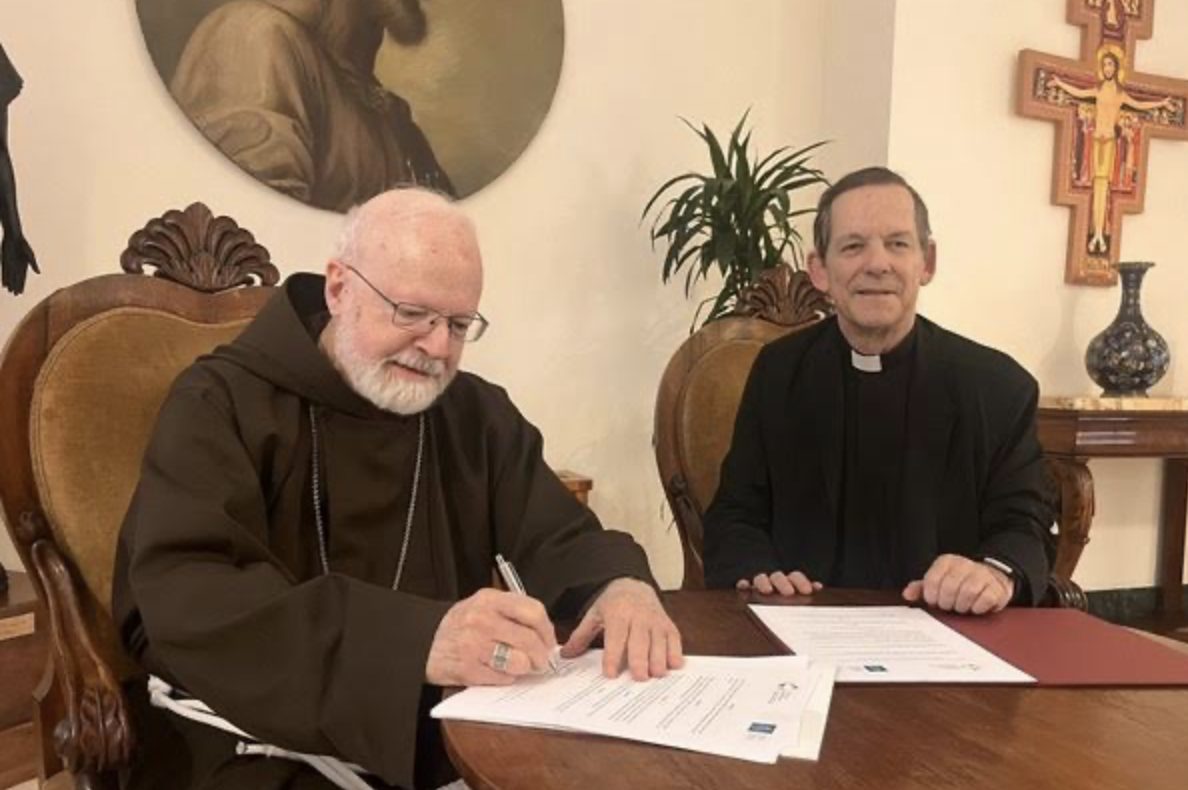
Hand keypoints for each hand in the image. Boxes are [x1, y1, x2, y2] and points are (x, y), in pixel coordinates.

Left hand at [1, 233, 37, 294]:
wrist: (13, 236)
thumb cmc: (23, 244)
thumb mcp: (29, 254)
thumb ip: (33, 264)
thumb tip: (39, 273)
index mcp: (24, 264)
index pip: (22, 277)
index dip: (21, 285)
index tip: (20, 293)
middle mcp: (17, 265)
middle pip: (16, 278)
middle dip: (16, 286)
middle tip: (15, 294)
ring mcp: (10, 263)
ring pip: (9, 276)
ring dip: (9, 283)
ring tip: (9, 291)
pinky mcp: (4, 260)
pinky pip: (4, 271)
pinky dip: (4, 277)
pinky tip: (3, 283)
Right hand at [425, 588, 557, 685]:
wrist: (422, 643)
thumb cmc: (460, 625)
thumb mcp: (482, 606)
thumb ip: (511, 613)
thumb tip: (545, 635)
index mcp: (489, 599)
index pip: (533, 611)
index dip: (547, 630)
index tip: (549, 640)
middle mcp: (481, 620)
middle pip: (529, 640)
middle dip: (541, 655)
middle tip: (541, 661)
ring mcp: (473, 645)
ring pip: (519, 662)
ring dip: (524, 668)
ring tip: (519, 666)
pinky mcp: (468, 669)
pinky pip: (502, 678)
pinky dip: (506, 678)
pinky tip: (499, 671)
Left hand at [561, 578, 682, 680]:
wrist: (634, 586)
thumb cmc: (613, 605)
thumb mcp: (594, 615)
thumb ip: (581, 636)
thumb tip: (565, 655)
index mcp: (617, 614)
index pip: (615, 637)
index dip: (613, 656)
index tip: (610, 674)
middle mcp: (638, 616)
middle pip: (640, 640)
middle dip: (640, 659)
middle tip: (639, 678)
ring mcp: (655, 620)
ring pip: (659, 641)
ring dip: (659, 659)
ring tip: (656, 674)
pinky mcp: (668, 624)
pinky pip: (674, 638)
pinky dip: (675, 652)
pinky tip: (673, 665)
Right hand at [736, 571, 821, 595]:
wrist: (763, 590)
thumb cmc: (785, 596)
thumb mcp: (797, 593)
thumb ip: (805, 589)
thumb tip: (818, 586)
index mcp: (788, 580)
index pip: (795, 576)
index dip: (801, 582)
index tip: (807, 591)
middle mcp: (773, 580)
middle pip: (778, 577)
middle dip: (783, 583)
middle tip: (789, 593)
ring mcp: (759, 583)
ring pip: (760, 579)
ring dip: (764, 583)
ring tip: (767, 590)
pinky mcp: (745, 588)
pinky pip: (742, 585)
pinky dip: (743, 584)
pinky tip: (743, 585)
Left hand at [902, 554, 1012, 614]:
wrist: (990, 579)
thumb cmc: (959, 583)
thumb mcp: (938, 582)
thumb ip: (921, 588)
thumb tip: (907, 594)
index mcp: (947, 562)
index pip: (933, 579)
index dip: (931, 596)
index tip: (934, 601)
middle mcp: (964, 565)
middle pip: (950, 587)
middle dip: (946, 602)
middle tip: (948, 606)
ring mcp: (982, 574)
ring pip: (967, 592)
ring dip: (962, 606)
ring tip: (961, 607)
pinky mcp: (996, 587)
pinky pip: (985, 599)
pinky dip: (977, 608)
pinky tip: (974, 607)